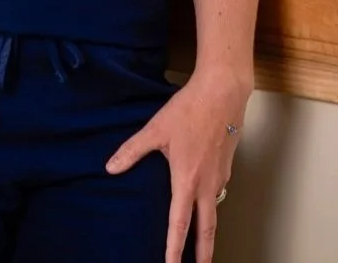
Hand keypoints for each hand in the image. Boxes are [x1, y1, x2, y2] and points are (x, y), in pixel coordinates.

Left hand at [105, 68, 249, 262]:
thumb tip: (111, 167)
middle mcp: (207, 184)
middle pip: (207, 230)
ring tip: (201, 245)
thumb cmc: (190, 109)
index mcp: (187, 180)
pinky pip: (219, 192)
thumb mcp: (156, 129)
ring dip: (208, 231)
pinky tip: (205, 201)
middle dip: (204, 255)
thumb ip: (133, 150)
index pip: (179, 225)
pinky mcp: (227, 165)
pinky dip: (212, 205)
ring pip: (215, 211)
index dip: (174, 250)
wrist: (223, 91)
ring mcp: (220, 176)